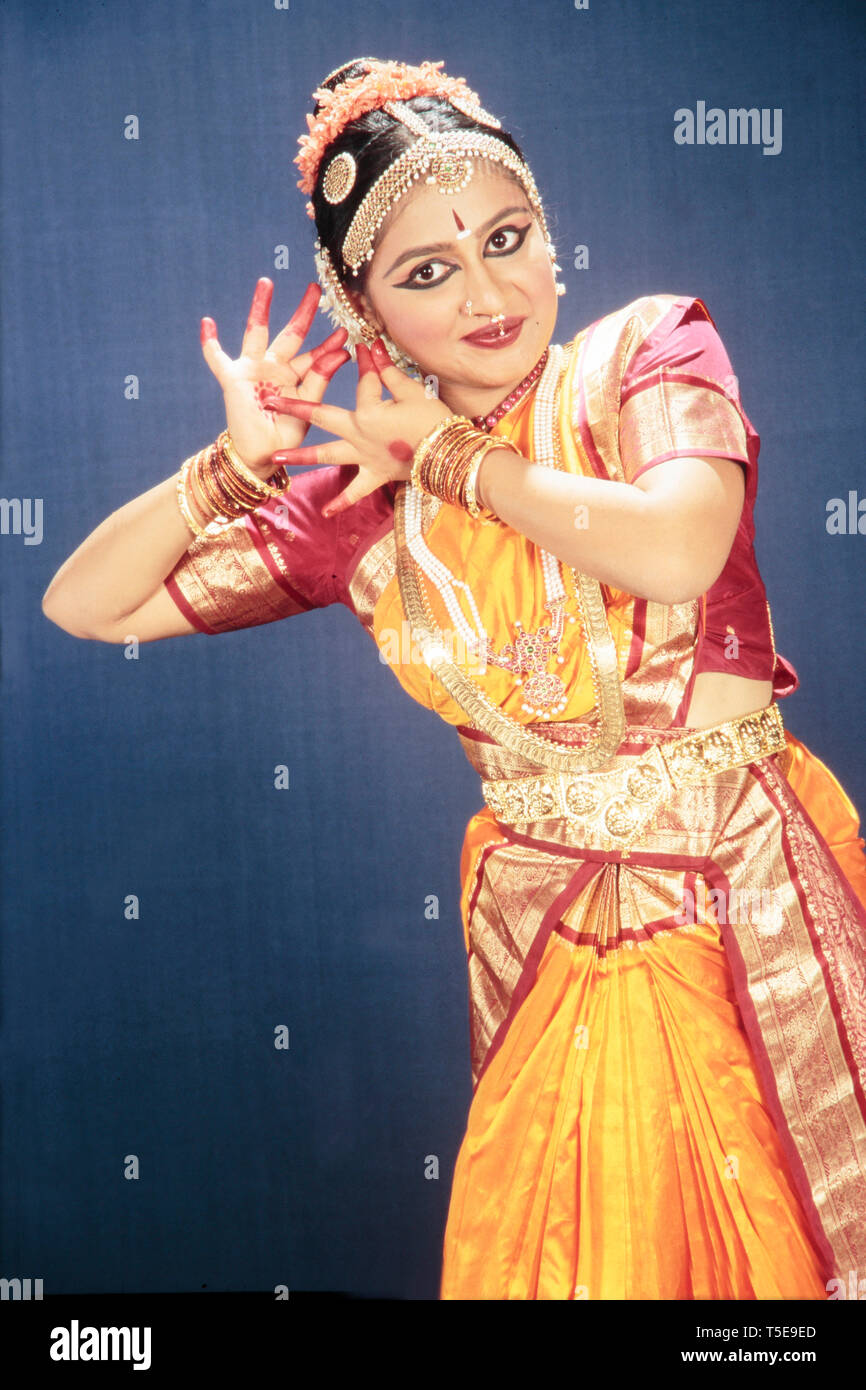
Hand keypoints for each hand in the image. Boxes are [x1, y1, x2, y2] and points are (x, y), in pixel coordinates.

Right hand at [199, 278, 350, 479]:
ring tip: (267, 283)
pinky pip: (217, 359)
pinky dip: (210, 342)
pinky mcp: (233, 380)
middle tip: (316, 289)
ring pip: (257, 332)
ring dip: (261, 308)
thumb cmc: (286, 437)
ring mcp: (253, 370)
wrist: (262, 458)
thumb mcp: (308, 407)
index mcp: (295, 377)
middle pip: (290, 334)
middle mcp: (275, 368)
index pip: (314, 356)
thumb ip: (319, 380)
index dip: (328, 345)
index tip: (345, 333)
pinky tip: (207, 323)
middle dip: (303, 312)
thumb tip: (340, 353)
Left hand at [263, 339, 453, 516]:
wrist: (448, 456)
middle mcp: (358, 434)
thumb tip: (375, 349)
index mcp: (368, 411)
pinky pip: (355, 491)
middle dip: (294, 407)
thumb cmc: (434, 421)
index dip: (364, 362)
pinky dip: (341, 502)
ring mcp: (364, 457)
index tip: (361, 346)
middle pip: (321, 417)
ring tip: (275, 458)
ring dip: (300, 457)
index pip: (363, 381)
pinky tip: (325, 512)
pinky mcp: (374, 475)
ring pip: (327, 456)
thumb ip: (390, 373)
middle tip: (267, 401)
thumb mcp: (413, 392)